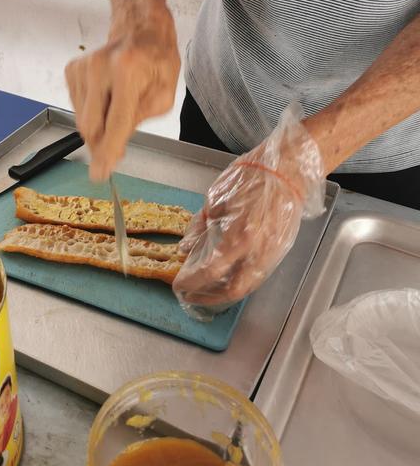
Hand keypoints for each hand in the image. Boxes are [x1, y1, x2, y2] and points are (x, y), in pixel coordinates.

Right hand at [66, 7, 179, 180]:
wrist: (138, 28)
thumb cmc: (156, 59)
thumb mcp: (164, 93)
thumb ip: (141, 120)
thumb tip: (115, 147)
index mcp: (128, 70)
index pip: (115, 122)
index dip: (108, 152)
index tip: (100, 174)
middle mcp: (99, 67)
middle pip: (91, 125)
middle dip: (101, 145)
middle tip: (113, 153)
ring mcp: (82, 68)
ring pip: (82, 119)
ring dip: (99, 126)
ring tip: (117, 109)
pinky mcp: (72, 70)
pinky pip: (77, 107)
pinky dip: (92, 112)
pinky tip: (106, 99)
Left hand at [173, 104, 325, 313]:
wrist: (288, 168)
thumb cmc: (250, 176)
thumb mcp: (216, 198)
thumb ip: (201, 226)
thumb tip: (186, 247)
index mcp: (239, 236)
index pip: (210, 271)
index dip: (192, 282)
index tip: (179, 285)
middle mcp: (257, 251)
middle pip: (233, 290)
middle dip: (210, 297)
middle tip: (192, 295)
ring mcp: (272, 252)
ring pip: (248, 285)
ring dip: (226, 292)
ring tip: (207, 290)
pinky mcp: (280, 249)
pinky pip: (258, 274)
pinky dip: (241, 280)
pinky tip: (227, 276)